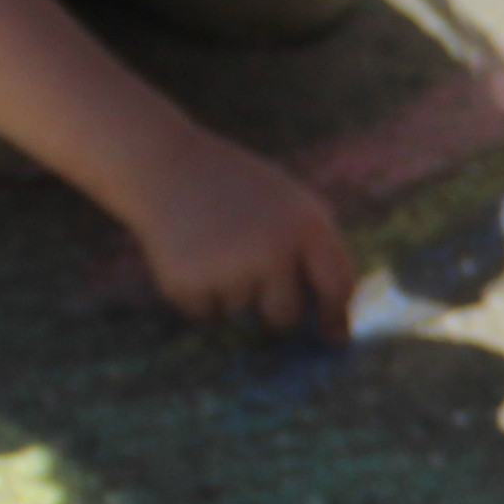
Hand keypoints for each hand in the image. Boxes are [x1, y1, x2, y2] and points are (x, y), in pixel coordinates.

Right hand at [122, 135, 354, 336]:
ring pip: (242, 316)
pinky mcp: (189, 284)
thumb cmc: (238, 189)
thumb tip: (339, 328)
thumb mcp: (290, 204)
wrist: (165, 166)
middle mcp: (273, 249)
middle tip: (249, 271)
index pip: (337, 287)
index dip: (336, 317)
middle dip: (272, 308)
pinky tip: (192, 256)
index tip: (333, 337)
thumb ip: (317, 254)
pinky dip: (200, 296)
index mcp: (307, 225)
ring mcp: (229, 268)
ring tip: (214, 248)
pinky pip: (206, 316)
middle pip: (286, 317)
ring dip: (231, 294)